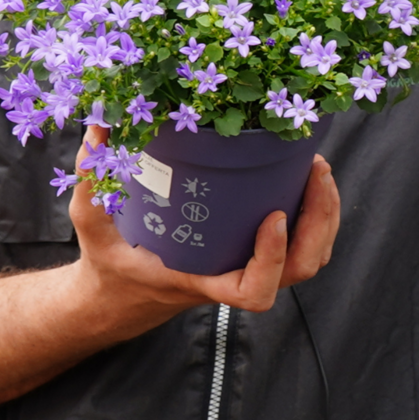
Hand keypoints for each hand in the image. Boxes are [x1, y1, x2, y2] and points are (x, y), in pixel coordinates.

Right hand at [69, 125, 340, 317]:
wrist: (121, 292)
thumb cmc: (111, 262)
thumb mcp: (92, 226)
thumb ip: (93, 181)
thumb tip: (100, 126)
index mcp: (202, 283)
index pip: (254, 291)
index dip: (273, 259)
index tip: (273, 215)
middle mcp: (234, 280)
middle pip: (300, 269)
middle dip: (318, 222)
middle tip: (315, 171)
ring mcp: (250, 268)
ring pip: (311, 258)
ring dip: (326, 216)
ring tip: (318, 167)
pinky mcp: (256, 253)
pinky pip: (304, 244)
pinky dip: (317, 214)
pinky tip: (307, 175)